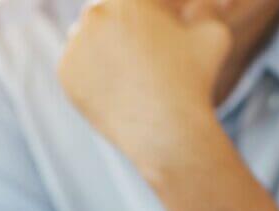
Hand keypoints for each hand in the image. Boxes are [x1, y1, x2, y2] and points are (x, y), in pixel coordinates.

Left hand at [58, 0, 230, 177]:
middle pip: (104, 11)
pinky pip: (76, 65)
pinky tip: (112, 86)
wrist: (166, 129)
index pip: (134, 2)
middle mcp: (95, 12)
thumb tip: (207, 6)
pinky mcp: (65, 72)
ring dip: (100, 43)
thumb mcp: (213, 37)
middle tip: (135, 44)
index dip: (150, 15)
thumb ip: (208, 12)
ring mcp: (76, 43)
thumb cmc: (193, 81)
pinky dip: (89, 73)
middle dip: (119, 24)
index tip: (157, 30)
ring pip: (85, 35)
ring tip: (124, 65)